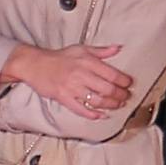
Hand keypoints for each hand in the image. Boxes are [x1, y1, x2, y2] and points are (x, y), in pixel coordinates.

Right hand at [9, 42, 132, 118]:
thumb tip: (118, 48)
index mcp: (88, 62)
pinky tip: (101, 116)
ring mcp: (72, 87)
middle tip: (126, 97)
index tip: (129, 84)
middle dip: (121, 95)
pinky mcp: (64, 98)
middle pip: (108, 89)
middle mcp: (81, 74)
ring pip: (97, 100)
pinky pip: (81, 109)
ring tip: (117, 105)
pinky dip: (92, 114)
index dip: (124, 81)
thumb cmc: (60, 57)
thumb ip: (101, 51)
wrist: (36, 64)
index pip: (112, 74)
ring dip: (111, 105)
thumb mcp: (81, 49)